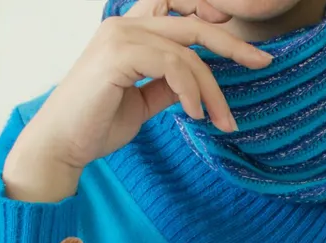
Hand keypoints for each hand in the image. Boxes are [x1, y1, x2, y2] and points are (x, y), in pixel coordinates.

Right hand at [3, 0, 272, 201]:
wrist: (61, 145)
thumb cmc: (96, 124)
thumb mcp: (143, 100)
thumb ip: (167, 84)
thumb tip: (195, 83)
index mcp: (128, 29)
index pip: (179, 10)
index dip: (211, 15)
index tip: (242, 42)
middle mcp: (123, 24)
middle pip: (192, 23)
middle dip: (232, 44)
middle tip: (263, 61)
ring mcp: (119, 35)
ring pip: (187, 51)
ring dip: (212, 88)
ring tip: (222, 120)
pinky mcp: (117, 54)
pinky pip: (172, 65)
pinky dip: (190, 90)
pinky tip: (196, 115)